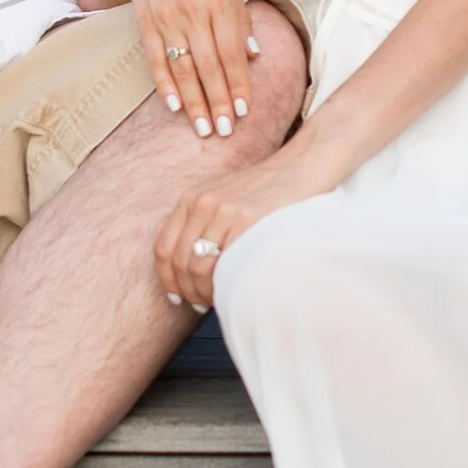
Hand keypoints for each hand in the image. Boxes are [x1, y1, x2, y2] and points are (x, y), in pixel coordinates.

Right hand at [114, 0, 257, 138]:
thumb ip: (241, 21)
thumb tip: (254, 57)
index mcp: (220, 1)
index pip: (232, 51)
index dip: (238, 83)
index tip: (244, 111)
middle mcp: (194, 10)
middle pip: (209, 65)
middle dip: (218, 101)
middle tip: (226, 131)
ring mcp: (168, 17)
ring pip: (183, 67)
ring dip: (194, 101)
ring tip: (203, 128)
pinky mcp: (145, 21)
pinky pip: (156, 58)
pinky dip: (164, 83)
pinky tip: (173, 106)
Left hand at [156, 148, 342, 310]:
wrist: (304, 164)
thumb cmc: (267, 190)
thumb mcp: (225, 198)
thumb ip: (205, 224)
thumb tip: (192, 270)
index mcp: (192, 197)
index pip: (164, 246)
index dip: (167, 278)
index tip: (176, 296)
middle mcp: (202, 202)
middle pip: (180, 261)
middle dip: (187, 290)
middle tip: (200, 304)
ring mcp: (224, 210)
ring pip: (198, 267)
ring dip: (203, 292)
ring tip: (216, 301)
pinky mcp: (248, 218)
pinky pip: (224, 262)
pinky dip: (223, 284)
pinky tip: (232, 290)